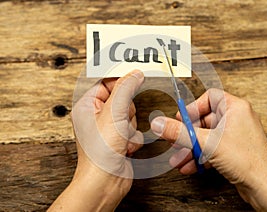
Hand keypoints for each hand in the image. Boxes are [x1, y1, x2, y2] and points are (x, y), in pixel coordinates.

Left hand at [49, 70, 143, 210]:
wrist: (106, 181)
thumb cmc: (100, 152)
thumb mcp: (113, 113)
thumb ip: (125, 89)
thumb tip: (135, 74)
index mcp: (87, 105)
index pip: (105, 81)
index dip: (120, 78)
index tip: (134, 73)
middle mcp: (97, 115)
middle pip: (123, 98)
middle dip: (127, 112)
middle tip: (120, 121)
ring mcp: (109, 128)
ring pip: (131, 115)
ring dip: (131, 128)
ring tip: (120, 138)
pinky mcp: (120, 139)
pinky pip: (134, 129)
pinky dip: (133, 139)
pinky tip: (123, 148)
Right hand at [151, 88, 266, 210]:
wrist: (263, 187)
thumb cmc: (247, 161)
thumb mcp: (207, 143)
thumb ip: (180, 133)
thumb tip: (160, 124)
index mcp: (235, 108)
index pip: (209, 97)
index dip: (192, 107)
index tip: (180, 118)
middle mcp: (236, 119)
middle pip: (204, 119)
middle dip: (187, 134)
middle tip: (174, 141)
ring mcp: (234, 135)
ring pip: (206, 136)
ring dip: (190, 148)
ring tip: (178, 158)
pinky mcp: (232, 149)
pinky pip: (211, 148)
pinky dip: (199, 156)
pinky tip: (188, 166)